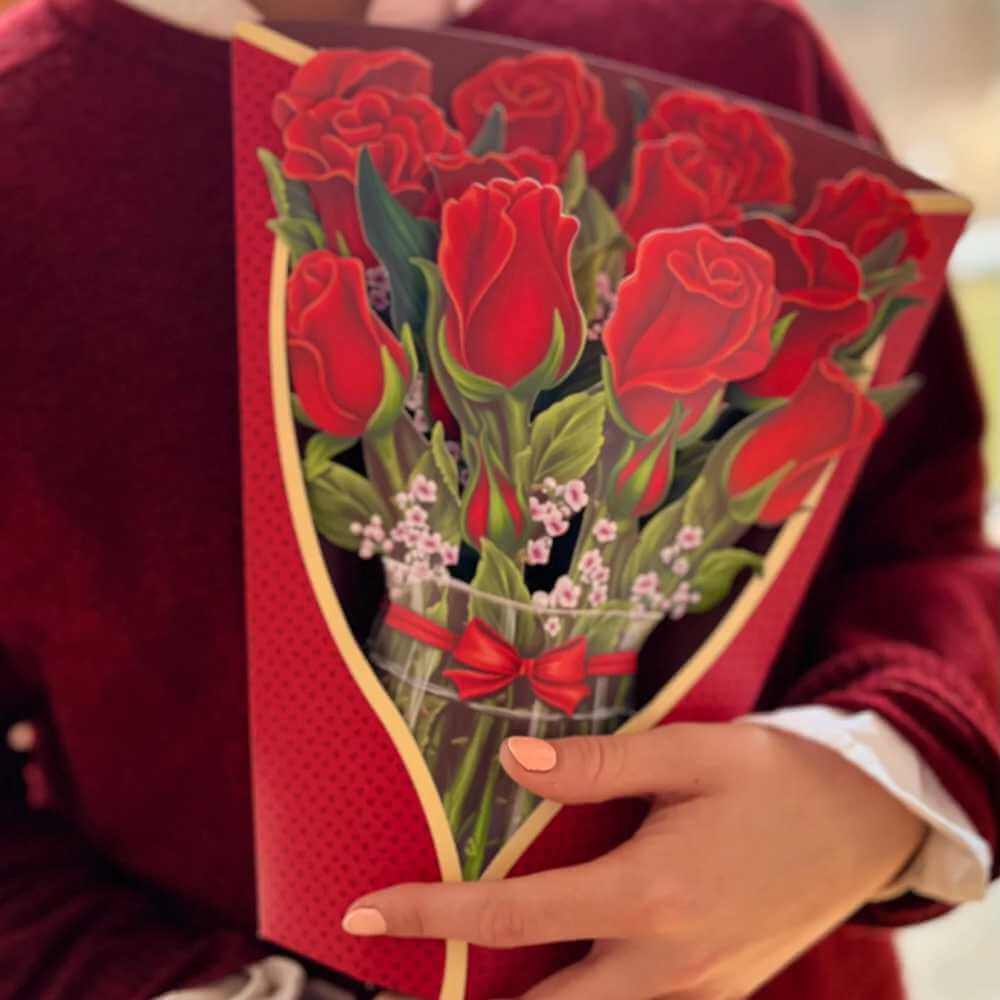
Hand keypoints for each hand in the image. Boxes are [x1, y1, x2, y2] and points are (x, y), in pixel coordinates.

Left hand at [343, 723, 925, 998]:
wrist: (865, 826)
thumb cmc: (774, 779)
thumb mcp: (689, 755)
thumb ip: (596, 765)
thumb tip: (511, 763)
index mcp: (649, 897)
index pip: (507, 915)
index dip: (425, 915)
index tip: (362, 915)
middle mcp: (663, 963)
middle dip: (465, 997)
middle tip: (407, 969)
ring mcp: (690, 991)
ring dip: (522, 996)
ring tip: (469, 958)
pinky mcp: (710, 993)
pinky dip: (575, 989)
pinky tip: (557, 951)